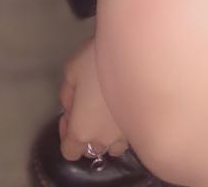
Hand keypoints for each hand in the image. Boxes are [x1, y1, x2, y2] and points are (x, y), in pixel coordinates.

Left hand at [58, 35, 131, 161]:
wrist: (137, 56)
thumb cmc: (98, 62)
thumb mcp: (71, 71)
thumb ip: (67, 94)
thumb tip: (71, 107)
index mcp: (81, 130)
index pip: (69, 152)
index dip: (65, 134)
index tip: (71, 113)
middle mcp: (104, 139)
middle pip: (92, 150)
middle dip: (87, 134)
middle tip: (90, 108)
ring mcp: (125, 135)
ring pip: (114, 146)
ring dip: (109, 135)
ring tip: (110, 112)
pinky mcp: (142, 126)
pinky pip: (129, 135)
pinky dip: (124, 127)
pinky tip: (125, 106)